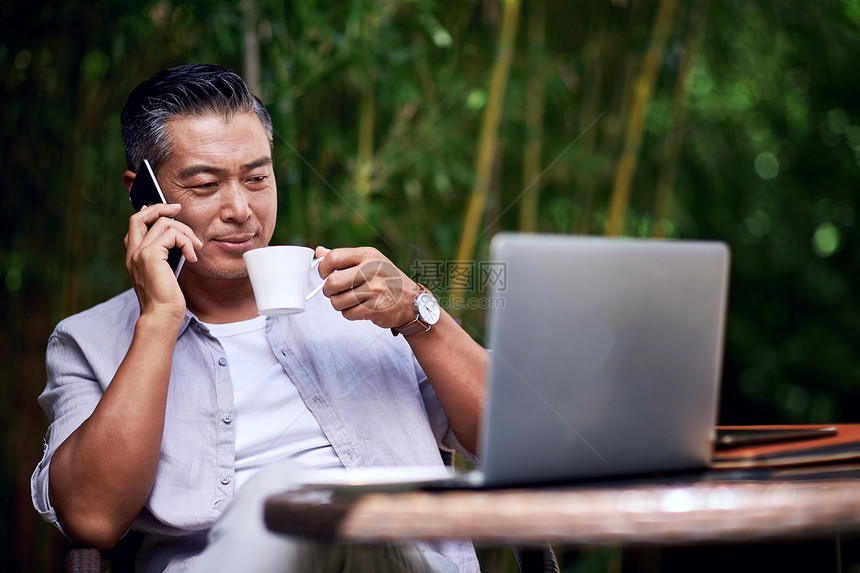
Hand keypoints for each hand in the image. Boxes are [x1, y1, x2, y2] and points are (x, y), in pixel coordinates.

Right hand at [125, 203, 201, 318]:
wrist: (161, 316)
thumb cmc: (166, 300)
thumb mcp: (165, 273)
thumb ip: (165, 256)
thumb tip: (177, 239)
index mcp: (133, 257)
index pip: (135, 225)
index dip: (149, 213)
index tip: (168, 210)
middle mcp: (132, 253)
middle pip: (139, 216)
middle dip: (160, 207)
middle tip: (178, 208)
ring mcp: (139, 253)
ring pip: (163, 223)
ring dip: (185, 231)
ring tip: (195, 246)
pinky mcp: (150, 256)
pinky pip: (172, 235)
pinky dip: (187, 242)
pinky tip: (192, 256)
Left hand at [315, 246, 418, 328]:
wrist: (411, 301)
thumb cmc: (386, 279)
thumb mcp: (369, 261)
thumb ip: (344, 258)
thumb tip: (318, 252)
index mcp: (368, 255)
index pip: (334, 258)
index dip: (323, 268)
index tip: (325, 275)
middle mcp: (372, 270)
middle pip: (332, 282)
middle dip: (328, 291)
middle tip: (334, 292)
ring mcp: (374, 290)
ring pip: (337, 301)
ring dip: (340, 304)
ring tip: (351, 300)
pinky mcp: (375, 308)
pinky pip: (348, 314)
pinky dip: (350, 313)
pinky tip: (360, 308)